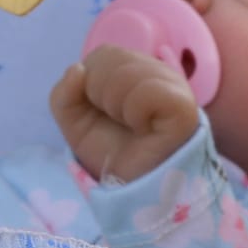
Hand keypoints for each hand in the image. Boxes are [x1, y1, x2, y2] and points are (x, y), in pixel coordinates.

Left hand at [50, 45, 198, 184]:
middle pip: (112, 57)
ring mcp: (175, 87)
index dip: (92, 85)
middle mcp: (158, 72)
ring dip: (116, 107)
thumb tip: (77, 69)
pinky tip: (144, 129)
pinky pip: (146, 91)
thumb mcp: (75, 125)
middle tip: (119, 123)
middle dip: (101, 96)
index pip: (104, 54)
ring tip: (132, 128)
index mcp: (136, 70)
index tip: (105, 114)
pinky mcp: (183, 106)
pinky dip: (135, 112)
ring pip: (125, 73)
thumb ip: (64, 95)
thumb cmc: (112, 156)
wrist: (133, 192)